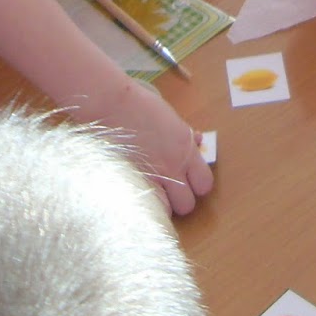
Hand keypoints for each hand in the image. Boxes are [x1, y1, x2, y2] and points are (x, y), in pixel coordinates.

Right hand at [106, 81, 212, 216]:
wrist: (110, 103)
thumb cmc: (139, 105)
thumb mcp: (171, 118)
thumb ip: (186, 135)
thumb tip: (198, 140)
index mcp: (186, 149)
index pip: (205, 184)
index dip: (196, 187)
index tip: (185, 183)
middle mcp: (173, 166)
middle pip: (188, 205)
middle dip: (177, 202)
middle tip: (166, 192)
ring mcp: (150, 176)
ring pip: (165, 212)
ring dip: (158, 208)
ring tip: (148, 196)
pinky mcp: (128, 181)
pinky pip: (141, 207)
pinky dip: (139, 207)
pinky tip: (133, 199)